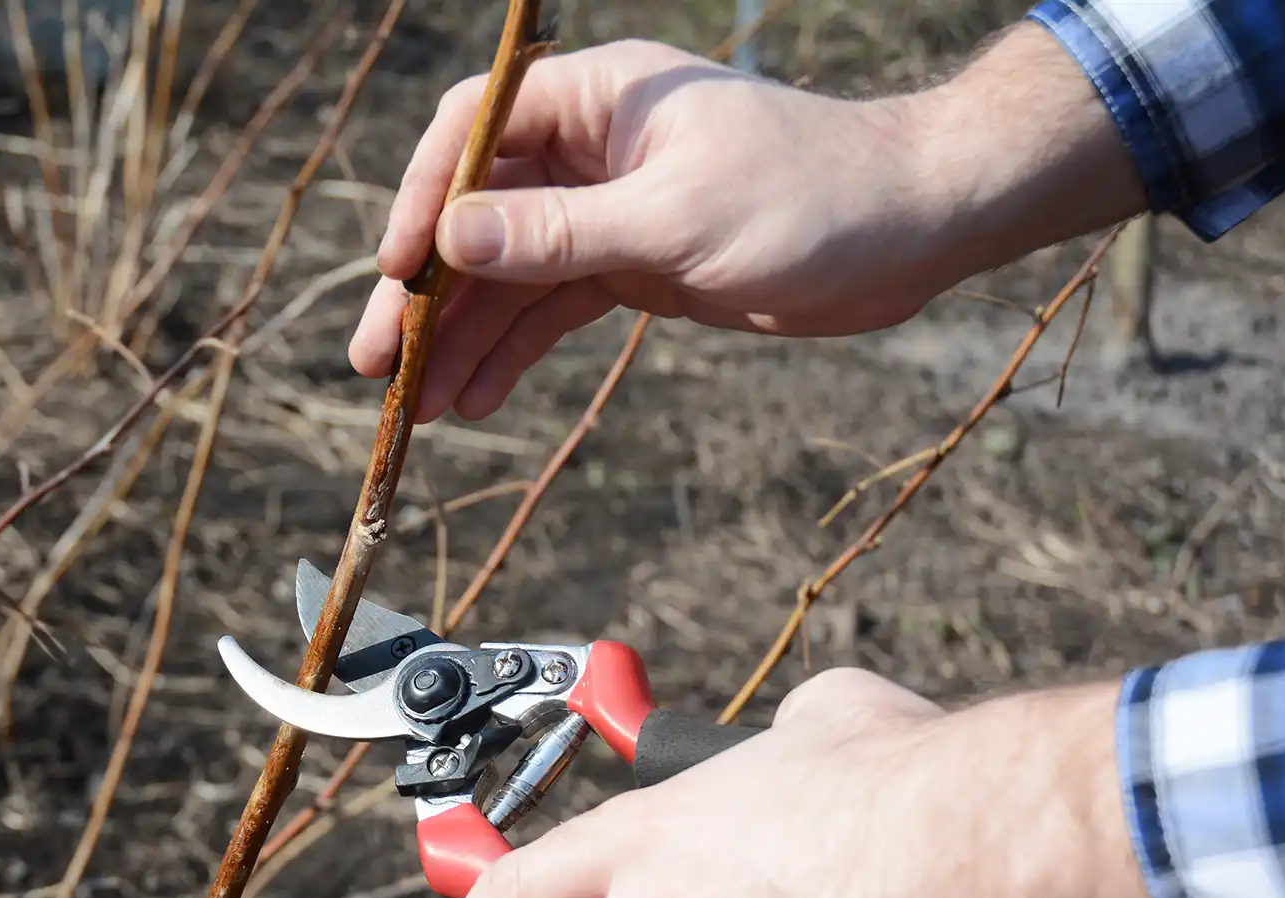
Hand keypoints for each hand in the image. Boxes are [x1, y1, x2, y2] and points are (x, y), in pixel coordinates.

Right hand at [351, 30, 1144, 423]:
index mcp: (596, 100)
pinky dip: (514, 353)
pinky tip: (476, 400)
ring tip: (418, 408)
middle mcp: (589, 150)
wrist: (906, 233)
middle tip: (378, 363)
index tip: (397, 273)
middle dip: (427, 293)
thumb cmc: (809, 198)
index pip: (474, 134)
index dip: (423, 201)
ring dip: (463, 338)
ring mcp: (606, 211)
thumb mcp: (677, 219)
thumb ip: (561, 235)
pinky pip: (552, 309)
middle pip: (477, 217)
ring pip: (509, 275)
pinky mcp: (631, 266)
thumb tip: (452, 238)